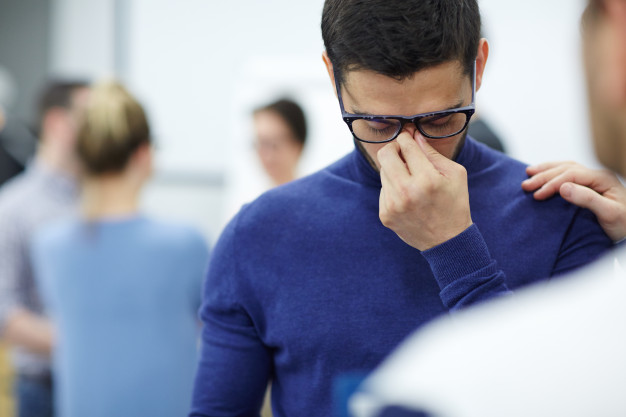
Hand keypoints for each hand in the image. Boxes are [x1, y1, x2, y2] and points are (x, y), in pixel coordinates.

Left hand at [378, 131, 472, 250]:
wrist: (447, 241)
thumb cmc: (454, 204)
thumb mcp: (455, 174)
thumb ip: (433, 153)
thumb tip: (414, 136)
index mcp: (427, 179)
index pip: (407, 146)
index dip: (407, 137)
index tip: (408, 135)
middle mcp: (406, 192)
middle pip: (386, 155)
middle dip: (394, 148)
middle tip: (402, 150)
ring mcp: (393, 205)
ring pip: (383, 172)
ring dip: (394, 169)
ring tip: (410, 178)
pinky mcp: (385, 215)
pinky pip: (383, 190)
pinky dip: (393, 187)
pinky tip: (407, 196)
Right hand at [522, 161, 625, 241]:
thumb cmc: (625, 224)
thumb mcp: (609, 213)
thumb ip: (587, 199)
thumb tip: (563, 187)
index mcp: (602, 178)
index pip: (570, 175)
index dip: (551, 183)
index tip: (536, 195)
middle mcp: (597, 175)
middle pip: (566, 168)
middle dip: (543, 176)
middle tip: (525, 185)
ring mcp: (594, 179)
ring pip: (566, 167)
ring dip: (546, 170)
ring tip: (529, 173)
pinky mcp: (590, 186)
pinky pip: (568, 173)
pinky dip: (553, 173)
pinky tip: (544, 175)